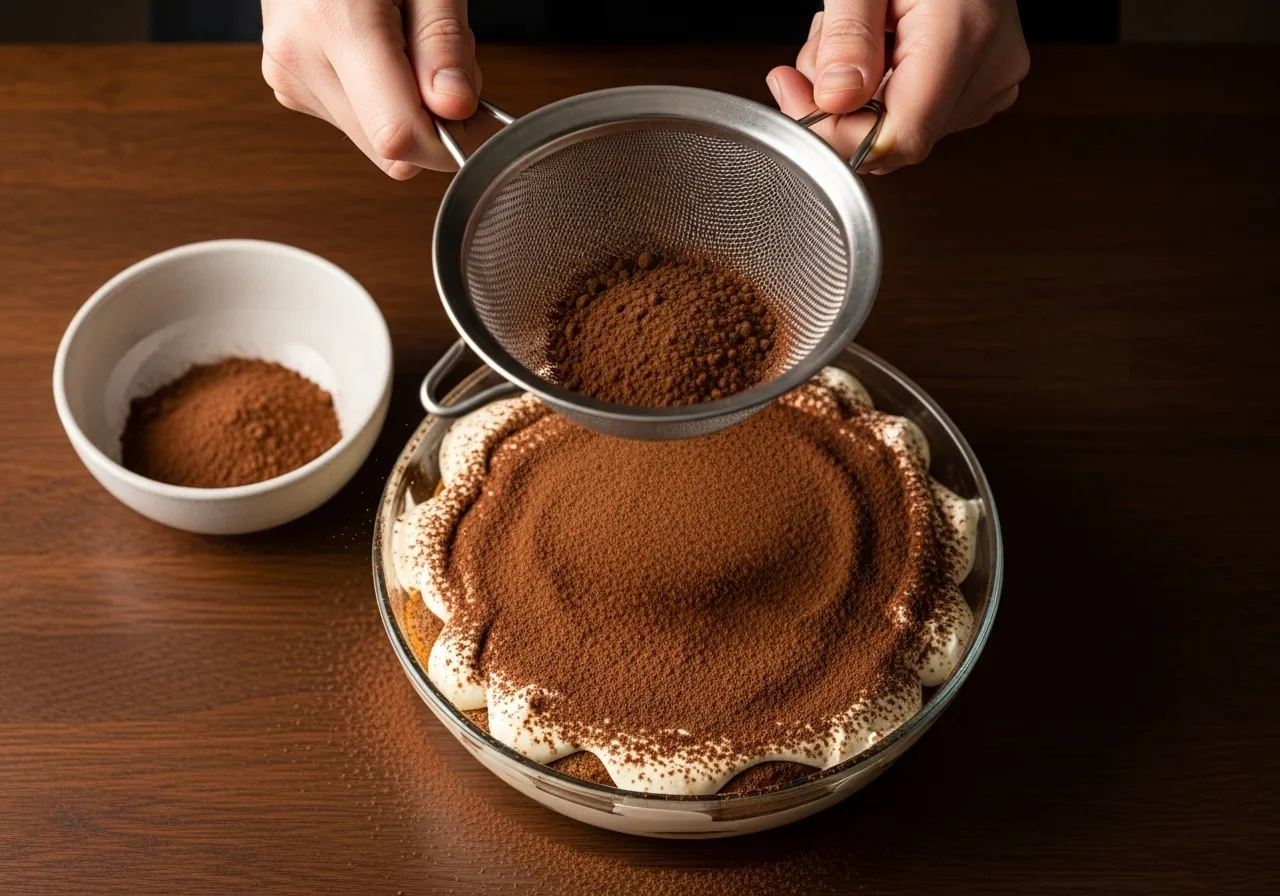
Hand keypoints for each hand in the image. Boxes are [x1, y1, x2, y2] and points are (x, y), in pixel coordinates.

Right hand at [261, 0, 479, 177]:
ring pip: (377, 143)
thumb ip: (443, 40)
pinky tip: (385, 52)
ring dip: (411, 110)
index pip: (398, 135)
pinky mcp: (291, 86)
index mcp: (333, 23)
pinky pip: (358, 124)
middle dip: (435, 121)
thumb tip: (455, 108)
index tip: (483, 121)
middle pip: (391, 148)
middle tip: (444, 60)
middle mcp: (300, 57)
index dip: (452, 142)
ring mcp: (289, 76)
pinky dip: (384, 101)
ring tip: (408, 42)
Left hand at [767, 0, 1028, 173]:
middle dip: (838, 107)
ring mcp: (991, 82)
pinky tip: (879, 46)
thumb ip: (847, 35)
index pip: (898, 137)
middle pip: (893, 137)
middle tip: (815, 51)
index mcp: (965, 34)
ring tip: (855, 34)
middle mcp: (989, 69)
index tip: (794, 96)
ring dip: (856, 95)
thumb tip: (834, 100)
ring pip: (898, 128)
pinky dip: (881, 90)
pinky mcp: (984, 86)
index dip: (836, 135)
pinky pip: (916, 113)